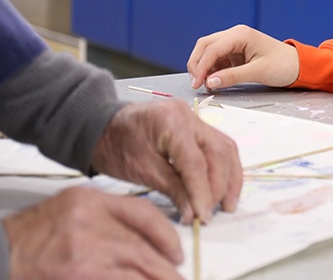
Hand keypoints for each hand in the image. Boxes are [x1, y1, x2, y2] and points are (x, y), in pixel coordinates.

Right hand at [3, 187, 182, 278]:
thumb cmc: (35, 232)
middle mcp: (90, 222)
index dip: (166, 235)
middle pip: (142, 246)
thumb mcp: (74, 207)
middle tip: (178, 276)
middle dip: (165, 266)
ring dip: (155, 278)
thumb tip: (146, 239)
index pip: (143, 213)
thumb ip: (109, 216)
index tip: (176, 251)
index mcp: (92, 200)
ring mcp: (84, 251)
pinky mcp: (79, 274)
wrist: (0, 252)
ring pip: (135, 267)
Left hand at [91, 100, 241, 223]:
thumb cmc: (115, 146)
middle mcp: (190, 116)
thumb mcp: (141, 171)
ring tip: (227, 203)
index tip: (204, 216)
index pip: (196, 162)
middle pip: (218, 152)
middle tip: (214, 212)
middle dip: (220, 186)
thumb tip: (195, 213)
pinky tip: (223, 187)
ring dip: (229, 178)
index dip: (203, 192)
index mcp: (171, 122)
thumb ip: (173, 190)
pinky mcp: (197, 126)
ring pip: (226, 148)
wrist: (103, 128)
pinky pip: (219, 146)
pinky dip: (223, 168)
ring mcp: (196, 119)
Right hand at [186, 24, 299, 90]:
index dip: (201, 66)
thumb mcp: (258, 72)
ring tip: (206, 85)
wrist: (299, 65)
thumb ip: (232, 76)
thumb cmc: (283, 66)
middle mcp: (235, 34)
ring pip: (208, 51)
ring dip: (203, 67)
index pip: (212, 49)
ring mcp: (234, 42)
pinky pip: (217, 58)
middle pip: (205, 46)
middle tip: (196, 84)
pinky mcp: (236, 52)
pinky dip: (212, 69)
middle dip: (197, 64)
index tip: (197, 84)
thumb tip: (209, 82)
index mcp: (241, 34)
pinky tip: (214, 81)